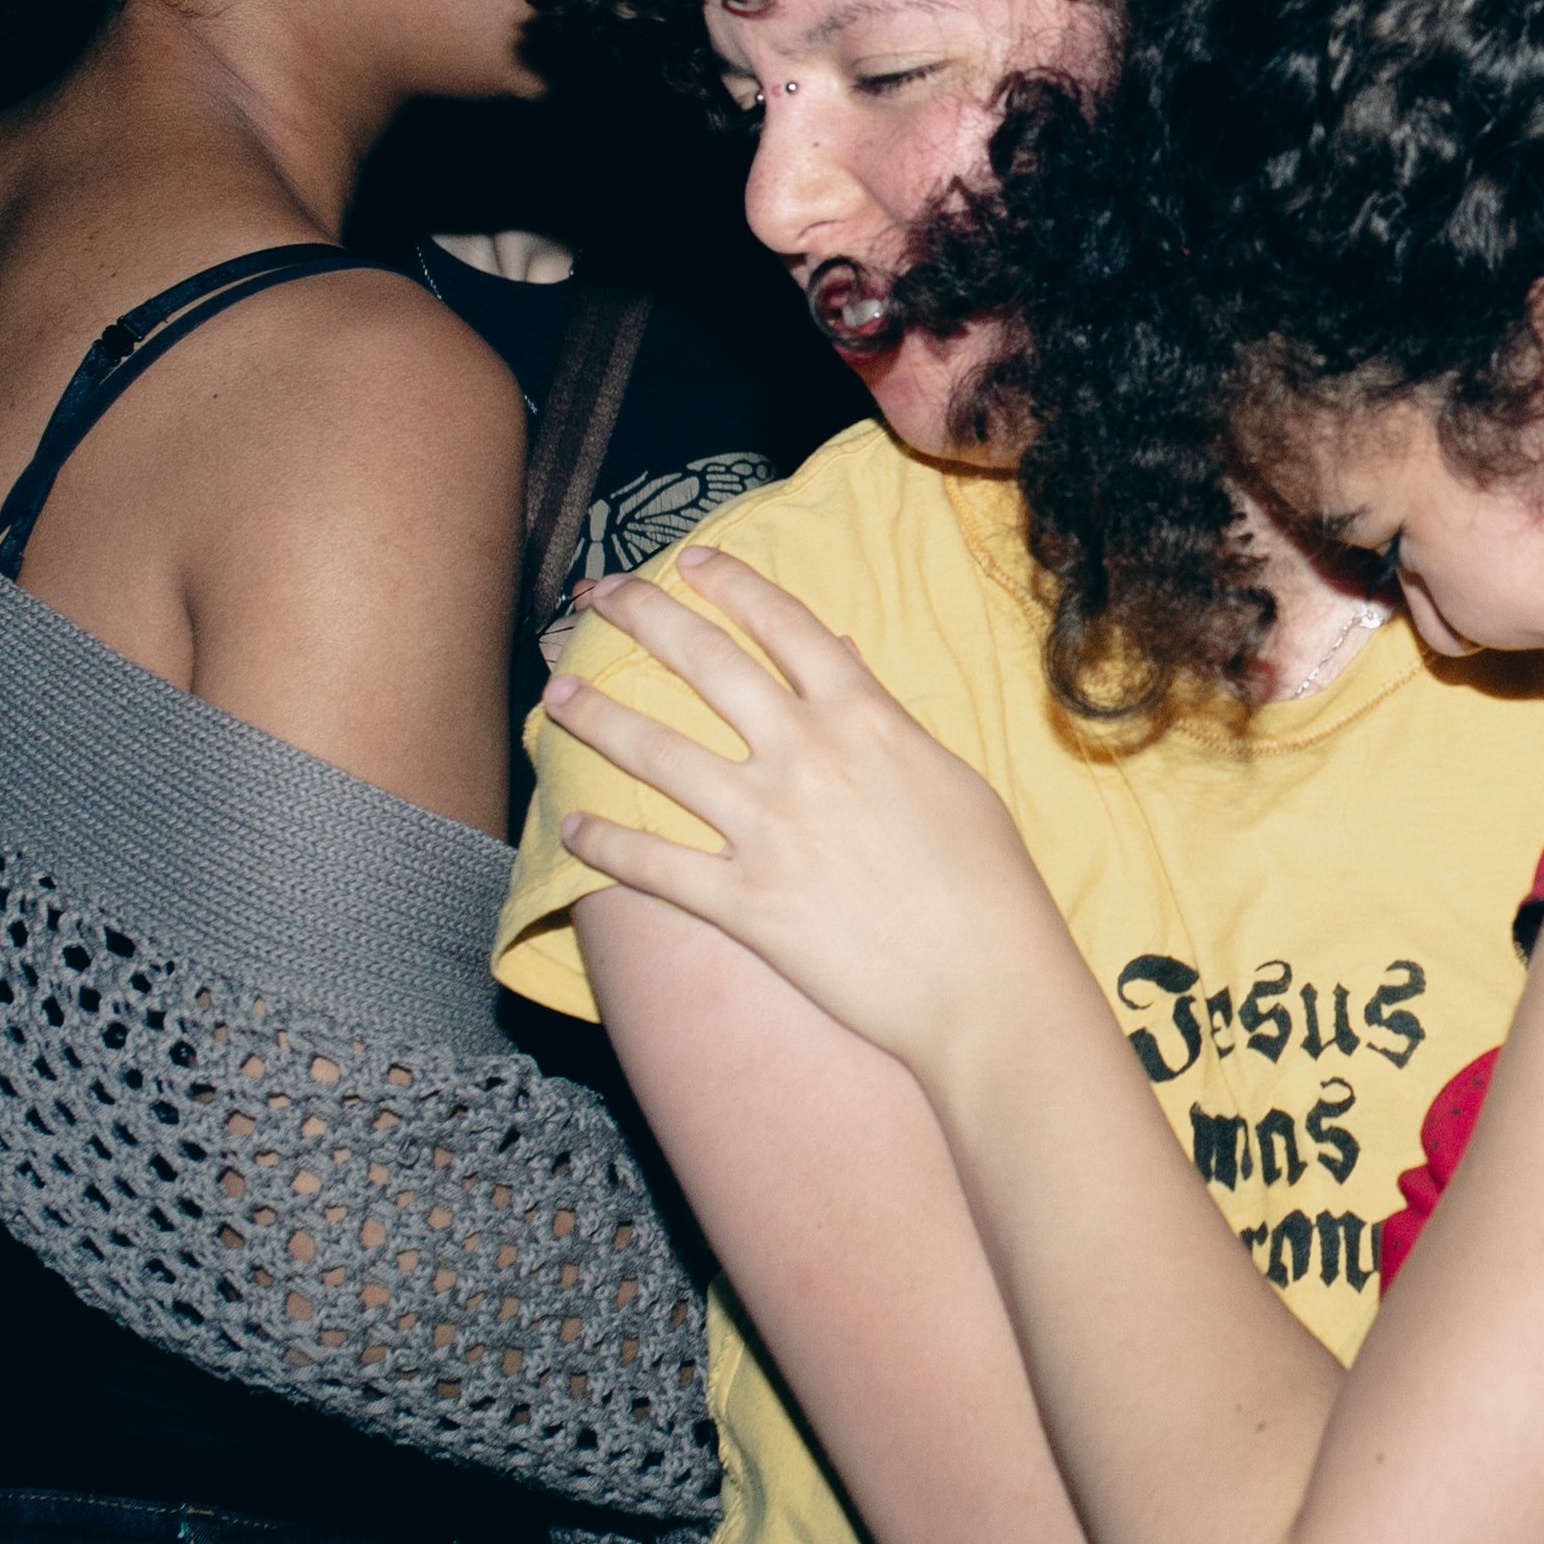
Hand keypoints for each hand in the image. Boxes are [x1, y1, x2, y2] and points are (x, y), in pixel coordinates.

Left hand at [537, 552, 1090, 1074]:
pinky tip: (569, 826)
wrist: (984, 982)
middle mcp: (806, 757)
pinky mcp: (744, 901)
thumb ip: (886, 720)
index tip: (688, 562)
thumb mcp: (950, 776)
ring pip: (658, 753)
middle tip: (596, 597)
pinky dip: (604, 844)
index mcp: (864, 718)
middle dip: (642, 618)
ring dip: (597, 718)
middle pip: (706, 664)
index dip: (730, 584)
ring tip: (556, 694)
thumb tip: (842, 665)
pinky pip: (654, 863)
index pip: (784, 625)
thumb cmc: (987, 881)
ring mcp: (768, 828)